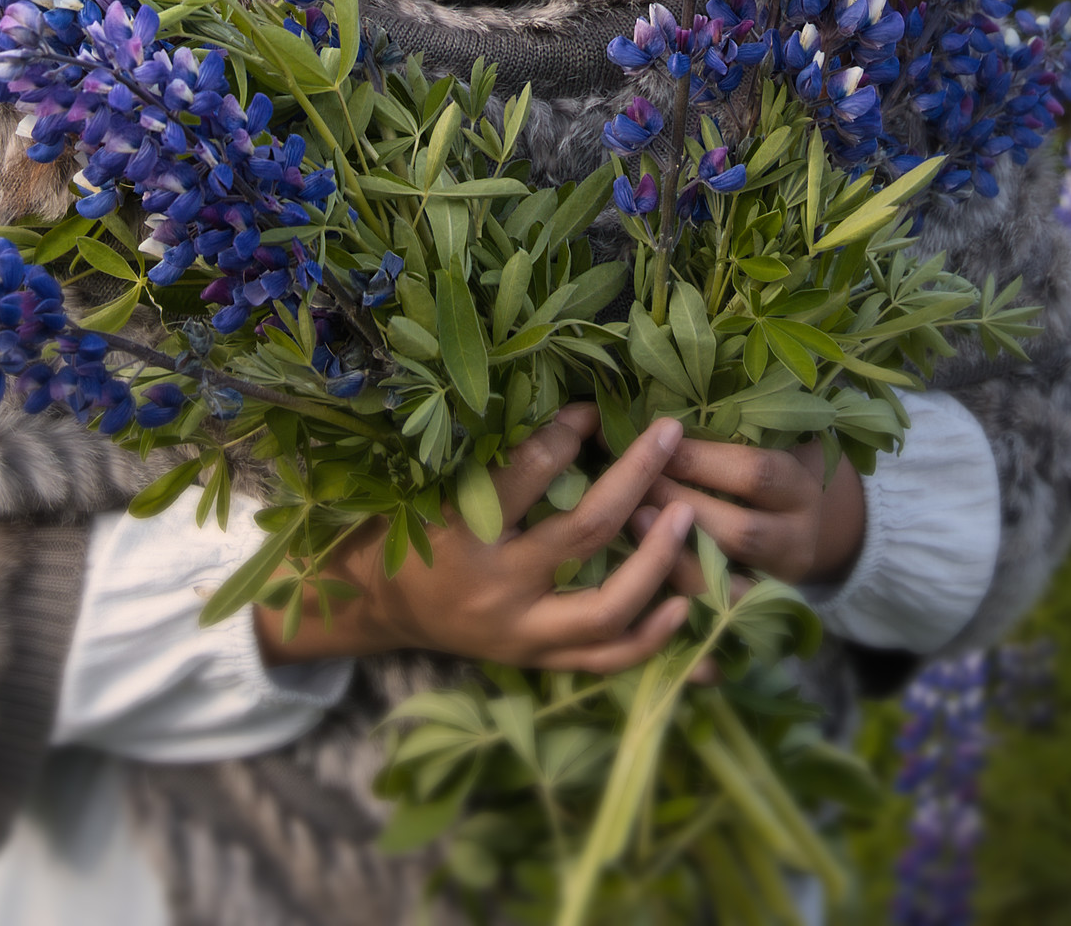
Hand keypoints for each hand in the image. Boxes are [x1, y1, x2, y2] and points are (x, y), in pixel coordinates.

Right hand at [254, 410, 699, 673]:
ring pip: (608, 606)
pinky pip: (607, 659)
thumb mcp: (439, 486)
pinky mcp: (537, 662)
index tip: (594, 408)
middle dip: (634, 478)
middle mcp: (496, 586)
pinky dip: (651, 636)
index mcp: (463, 530)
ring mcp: (522, 633)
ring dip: (658, 560)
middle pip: (585, 531)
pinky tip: (681, 606)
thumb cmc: (414, 528)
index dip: (567, 432)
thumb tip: (576, 416)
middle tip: (667, 437)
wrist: (383, 607)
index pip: (528, 472)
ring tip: (687, 515)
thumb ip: (500, 460)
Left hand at [630, 438, 864, 588]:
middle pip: (739, 530)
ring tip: (632, 517)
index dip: (700, 460)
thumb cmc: (752, 475)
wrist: (790, 529)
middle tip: (632, 484)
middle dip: (679, 505)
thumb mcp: (752, 448)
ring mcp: (774, 583)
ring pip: (724, 578)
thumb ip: (713, 438)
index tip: (655, 443)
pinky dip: (675, 586)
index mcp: (798, 489)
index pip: (755, 474)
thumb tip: (639, 422)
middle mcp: (796, 541)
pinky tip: (640, 565)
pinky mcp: (750, 612)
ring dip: (671, 548)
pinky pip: (709, 609)